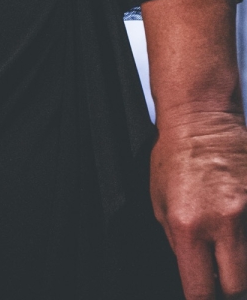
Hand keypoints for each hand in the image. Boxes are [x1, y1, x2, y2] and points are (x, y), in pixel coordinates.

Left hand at [151, 106, 246, 297]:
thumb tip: (195, 274)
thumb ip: (177, 243)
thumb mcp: (159, 201)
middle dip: (230, 290)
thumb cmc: (176, 153)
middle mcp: (222, 221)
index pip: (200, 290)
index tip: (203, 298)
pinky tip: (237, 227)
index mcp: (187, 225)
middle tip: (222, 280)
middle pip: (238, 288)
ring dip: (240, 263)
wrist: (201, 115)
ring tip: (228, 249)